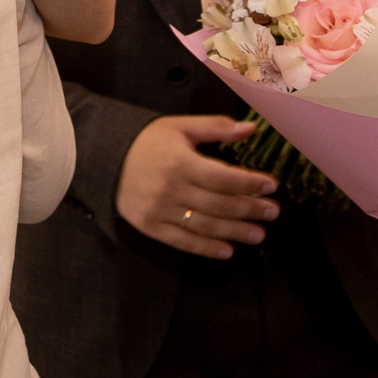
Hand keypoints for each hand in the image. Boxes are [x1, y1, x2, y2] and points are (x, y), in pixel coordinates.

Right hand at [115, 115, 277, 259]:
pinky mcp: (150, 226)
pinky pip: (183, 242)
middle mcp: (172, 189)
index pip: (225, 177)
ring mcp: (160, 211)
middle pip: (219, 205)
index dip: (250, 183)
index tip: (271, 186)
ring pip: (206, 226)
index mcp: (181, 162)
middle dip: (250, 209)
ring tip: (258, 234)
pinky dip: (206, 249)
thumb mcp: (179, 127)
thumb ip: (215, 127)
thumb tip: (251, 128)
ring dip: (235, 232)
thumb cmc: (146, 140)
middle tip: (273, 212)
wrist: (104, 157)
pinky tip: (227, 250)